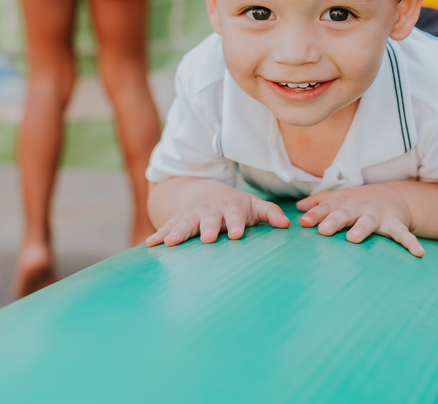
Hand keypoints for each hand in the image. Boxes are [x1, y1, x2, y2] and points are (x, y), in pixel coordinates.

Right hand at [145, 183, 289, 246]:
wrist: (207, 191)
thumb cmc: (236, 205)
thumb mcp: (254, 206)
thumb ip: (270, 213)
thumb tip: (287, 225)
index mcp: (231, 208)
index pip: (236, 216)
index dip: (236, 224)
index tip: (237, 235)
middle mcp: (210, 211)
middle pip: (209, 219)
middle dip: (207, 228)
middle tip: (207, 238)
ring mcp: (192, 215)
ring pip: (184, 223)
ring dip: (177, 232)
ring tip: (171, 243)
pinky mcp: (178, 220)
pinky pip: (167, 227)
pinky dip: (159, 235)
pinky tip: (150, 245)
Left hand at [297, 185, 424, 257]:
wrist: (394, 196)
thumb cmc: (360, 201)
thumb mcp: (340, 199)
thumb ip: (320, 202)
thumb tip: (298, 207)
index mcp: (345, 203)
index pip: (327, 207)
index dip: (316, 215)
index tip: (304, 223)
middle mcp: (360, 207)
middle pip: (345, 213)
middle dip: (335, 220)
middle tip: (324, 230)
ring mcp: (378, 215)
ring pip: (369, 221)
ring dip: (362, 228)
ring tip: (354, 238)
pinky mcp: (395, 223)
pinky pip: (403, 234)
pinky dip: (411, 243)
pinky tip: (418, 253)